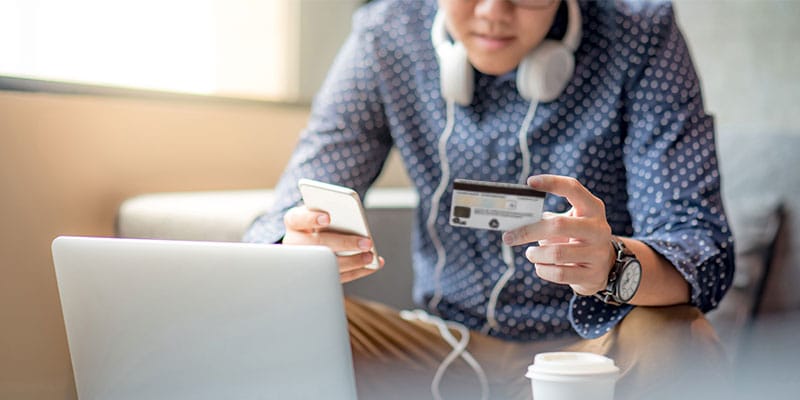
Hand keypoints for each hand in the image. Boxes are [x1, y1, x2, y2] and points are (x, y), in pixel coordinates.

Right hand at [282, 206, 383, 282]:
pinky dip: (357, 272)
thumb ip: (329, 210)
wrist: (309, 237)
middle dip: (345, 243)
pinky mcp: (317, 276)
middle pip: (318, 244)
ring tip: (370, 256)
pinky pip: (337, 277)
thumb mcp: (319, 211)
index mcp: (294, 222)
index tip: (328, 217)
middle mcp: (294, 243)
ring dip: (353, 261)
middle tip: (367, 242)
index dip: (312, 218)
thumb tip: (353, 218)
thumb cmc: (318, 220)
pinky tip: (372, 266)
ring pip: (328, 264)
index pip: (298, 219)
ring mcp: (304, 262)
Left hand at [501, 175, 615, 295]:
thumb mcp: (569, 222)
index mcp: (592, 208)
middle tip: (509, 237)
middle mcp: (598, 228)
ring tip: (531, 253)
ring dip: (536, 254)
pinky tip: (540, 266)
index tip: (530, 182)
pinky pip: (559, 274)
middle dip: (528, 231)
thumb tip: (517, 224)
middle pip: (558, 225)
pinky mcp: (593, 275)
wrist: (605, 265)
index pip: (573, 188)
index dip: (551, 182)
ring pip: (556, 253)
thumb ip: (547, 219)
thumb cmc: (577, 238)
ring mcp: (598, 252)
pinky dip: (543, 270)